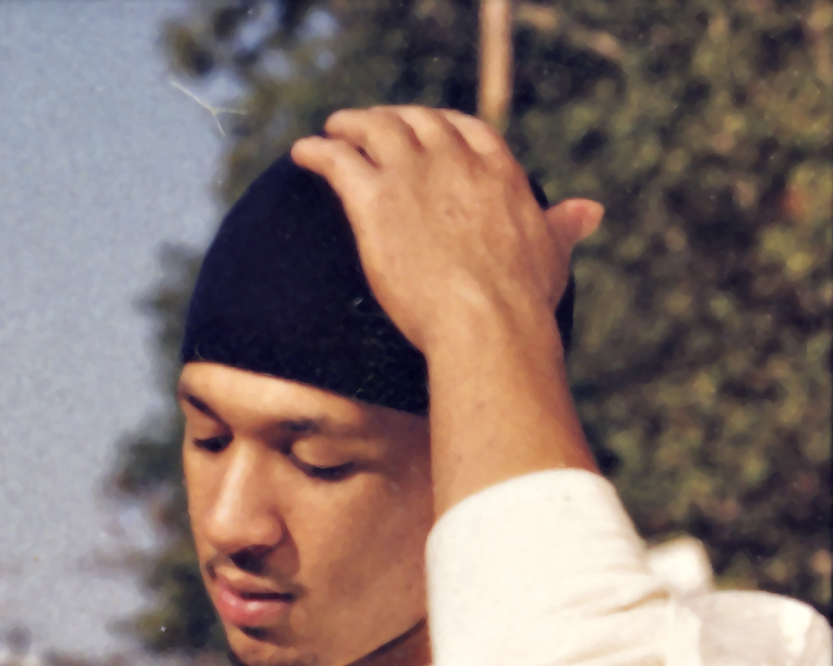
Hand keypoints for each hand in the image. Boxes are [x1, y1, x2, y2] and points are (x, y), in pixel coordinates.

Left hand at [290, 107, 601, 360]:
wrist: (485, 320)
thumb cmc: (520, 302)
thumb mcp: (551, 254)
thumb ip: (563, 226)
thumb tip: (591, 212)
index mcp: (497, 172)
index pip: (467, 130)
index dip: (442, 125)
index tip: (426, 127)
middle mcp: (456, 163)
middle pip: (418, 122)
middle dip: (393, 117)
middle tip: (371, 124)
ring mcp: (414, 176)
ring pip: (375, 129)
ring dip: (350, 124)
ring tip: (332, 128)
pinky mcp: (375, 199)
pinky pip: (338, 160)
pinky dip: (317, 151)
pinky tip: (302, 152)